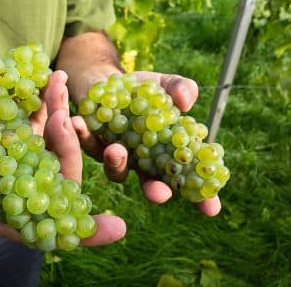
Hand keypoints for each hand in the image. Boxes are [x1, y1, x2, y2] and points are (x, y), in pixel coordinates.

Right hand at [0, 70, 125, 246]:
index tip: (116, 228)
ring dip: (60, 114)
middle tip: (64, 119)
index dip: (83, 231)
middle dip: (68, 149)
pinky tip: (47, 76)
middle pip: (60, 176)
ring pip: (52, 143)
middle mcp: (21, 186)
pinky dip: (43, 101)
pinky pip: (35, 120)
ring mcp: (19, 157)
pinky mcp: (11, 134)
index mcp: (4, 212)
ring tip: (57, 82)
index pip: (49, 227)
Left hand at [70, 70, 221, 215]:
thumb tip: (186, 101)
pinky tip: (78, 121)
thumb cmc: (140, 88)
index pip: (186, 178)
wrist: (103, 81)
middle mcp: (139, 160)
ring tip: (116, 150)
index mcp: (163, 152)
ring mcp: (113, 154)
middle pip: (149, 184)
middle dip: (154, 191)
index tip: (212, 209)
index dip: (200, 196)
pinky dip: (82, 133)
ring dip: (116, 162)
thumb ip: (179, 88)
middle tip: (160, 194)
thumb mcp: (163, 84)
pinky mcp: (88, 142)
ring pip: (116, 169)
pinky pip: (85, 142)